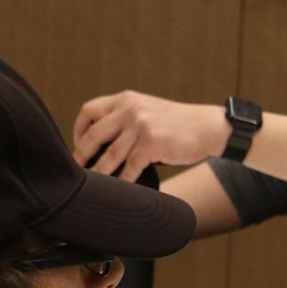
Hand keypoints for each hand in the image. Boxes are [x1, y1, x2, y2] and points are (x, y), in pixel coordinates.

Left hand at [71, 91, 229, 178]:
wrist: (208, 127)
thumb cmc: (177, 124)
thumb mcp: (147, 109)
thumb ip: (125, 117)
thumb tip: (98, 141)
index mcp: (126, 99)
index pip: (89, 111)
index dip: (79, 129)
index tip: (80, 145)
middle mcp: (130, 109)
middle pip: (94, 134)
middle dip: (83, 155)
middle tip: (79, 169)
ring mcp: (141, 126)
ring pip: (110, 155)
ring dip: (100, 172)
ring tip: (93, 185)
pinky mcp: (153, 143)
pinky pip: (130, 167)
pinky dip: (123, 181)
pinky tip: (120, 189)